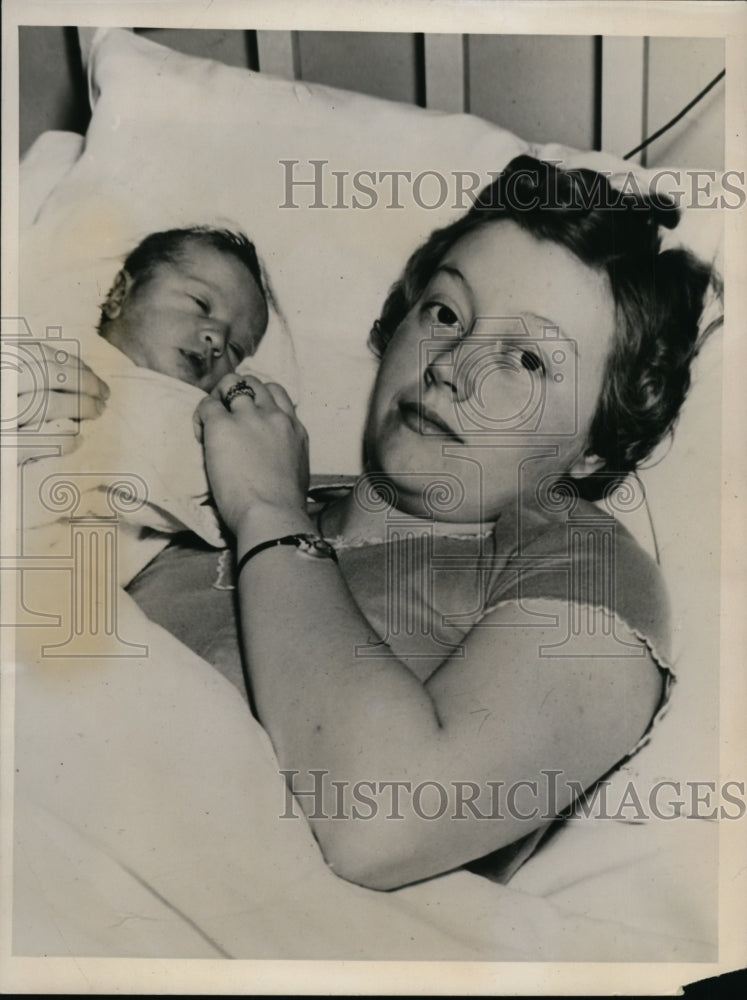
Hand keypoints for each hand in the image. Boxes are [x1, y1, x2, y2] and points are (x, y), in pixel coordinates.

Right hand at [11, 342, 109, 461]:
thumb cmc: (3, 410)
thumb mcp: (10, 381)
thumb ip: (27, 375)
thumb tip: (72, 372)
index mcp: (0, 363)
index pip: (39, 354)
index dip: (72, 364)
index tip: (92, 374)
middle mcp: (0, 385)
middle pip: (50, 375)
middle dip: (85, 383)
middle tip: (103, 394)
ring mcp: (0, 416)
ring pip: (49, 403)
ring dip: (82, 406)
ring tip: (96, 411)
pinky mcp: (3, 448)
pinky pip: (40, 440)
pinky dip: (64, 439)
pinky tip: (77, 439)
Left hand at [194, 373, 310, 536]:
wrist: (273, 514)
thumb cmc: (284, 507)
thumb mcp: (297, 471)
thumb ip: (286, 454)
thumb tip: (271, 460)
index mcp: (294, 429)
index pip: (277, 394)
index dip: (258, 400)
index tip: (247, 416)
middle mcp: (274, 416)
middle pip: (253, 382)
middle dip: (237, 392)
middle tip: (225, 413)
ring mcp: (249, 418)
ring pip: (231, 382)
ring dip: (218, 395)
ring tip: (210, 419)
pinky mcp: (223, 426)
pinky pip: (207, 405)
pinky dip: (201, 415)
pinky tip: (200, 435)